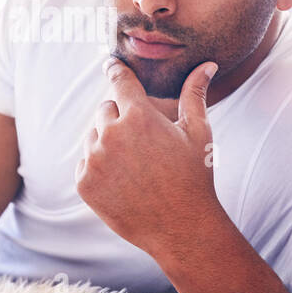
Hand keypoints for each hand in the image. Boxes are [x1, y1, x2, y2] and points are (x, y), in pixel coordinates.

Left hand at [75, 57, 222, 257]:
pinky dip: (99, 168)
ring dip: (108, 143)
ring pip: (93, 137)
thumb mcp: (198, 132)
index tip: (111, 64)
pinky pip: (85, 163)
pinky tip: (124, 181)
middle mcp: (111, 134)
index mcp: (138, 116)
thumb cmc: (194, 177)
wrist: (182, 228)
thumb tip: (207, 65)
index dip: (116, 70)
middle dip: (121, 118)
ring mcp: (94, 160)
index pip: (119, 80)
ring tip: (136, 165)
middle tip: (143, 141)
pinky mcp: (84, 183)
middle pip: (106, 109)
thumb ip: (195, 94)